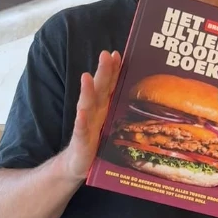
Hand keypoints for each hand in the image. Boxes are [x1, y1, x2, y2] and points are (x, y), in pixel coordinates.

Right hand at [62, 50, 121, 181]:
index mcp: (103, 108)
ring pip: (87, 105)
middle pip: (99, 89)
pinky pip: (81, 130)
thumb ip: (119, 110)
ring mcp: (86, 125)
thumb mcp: (111, 124)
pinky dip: (81, 121)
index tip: (117, 53)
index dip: (113, 69)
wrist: (77, 164)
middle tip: (105, 54)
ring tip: (86, 77)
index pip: (109, 85)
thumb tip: (139, 98)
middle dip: (103, 71)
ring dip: (87, 91)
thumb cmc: (97, 142)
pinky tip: (81, 113)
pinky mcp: (81, 141)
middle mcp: (94, 113)